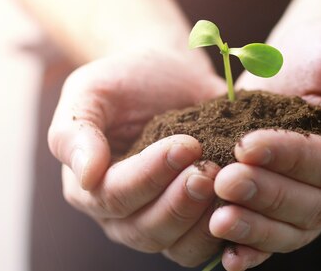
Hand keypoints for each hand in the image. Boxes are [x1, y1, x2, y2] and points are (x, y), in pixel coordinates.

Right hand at [48, 48, 226, 265]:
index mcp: (88, 187)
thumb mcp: (89, 92)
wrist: (168, 73)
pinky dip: (226, 232)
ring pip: (177, 247)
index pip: (114, 196)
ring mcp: (159, 220)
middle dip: (179, 203)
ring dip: (203, 220)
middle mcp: (121, 214)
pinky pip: (207, 245)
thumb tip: (86, 176)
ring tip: (227, 183)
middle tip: (208, 170)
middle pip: (145, 230)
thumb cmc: (124, 80)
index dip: (149, 176)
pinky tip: (244, 204)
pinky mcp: (193, 221)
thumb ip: (76, 131)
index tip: (185, 145)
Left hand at [209, 21, 320, 269]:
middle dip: (267, 194)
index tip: (247, 145)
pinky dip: (254, 248)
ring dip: (256, 227)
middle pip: (316, 204)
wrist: (299, 59)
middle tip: (224, 180)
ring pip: (296, 227)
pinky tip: (227, 256)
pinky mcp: (294, 205)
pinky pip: (280, 236)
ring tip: (218, 218)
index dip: (293, 158)